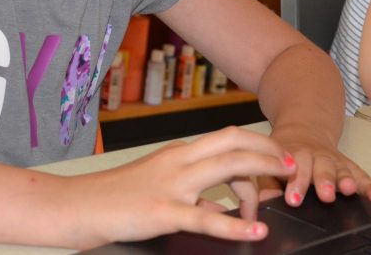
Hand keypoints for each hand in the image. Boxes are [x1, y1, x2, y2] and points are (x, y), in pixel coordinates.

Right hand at [74, 126, 295, 246]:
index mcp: (179, 153)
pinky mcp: (163, 212)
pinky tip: (255, 231)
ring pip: (226, 169)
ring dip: (261, 176)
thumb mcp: (158, 180)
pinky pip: (206, 217)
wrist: (79, 205)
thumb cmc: (116, 196)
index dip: (258, 146)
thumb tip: (218, 198)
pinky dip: (235, 225)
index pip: (227, 139)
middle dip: (268, 152)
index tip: (278, 159)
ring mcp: (172, 185)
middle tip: (292, 166)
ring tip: (284, 190)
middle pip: (233, 144)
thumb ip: (188, 184)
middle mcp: (179, 161)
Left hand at [261, 123, 370, 207]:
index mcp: (293, 153)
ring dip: (346, 180)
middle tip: (326, 195)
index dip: (295, 182)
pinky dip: (369, 184)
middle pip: (320, 167)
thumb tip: (264, 199)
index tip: (293, 199)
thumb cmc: (284, 153)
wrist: (302, 129)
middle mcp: (315, 155)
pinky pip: (359, 173)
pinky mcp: (347, 164)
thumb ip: (267, 181)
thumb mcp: (270, 161)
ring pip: (341, 169)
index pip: (294, 167)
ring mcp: (332, 159)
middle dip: (324, 181)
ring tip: (349, 190)